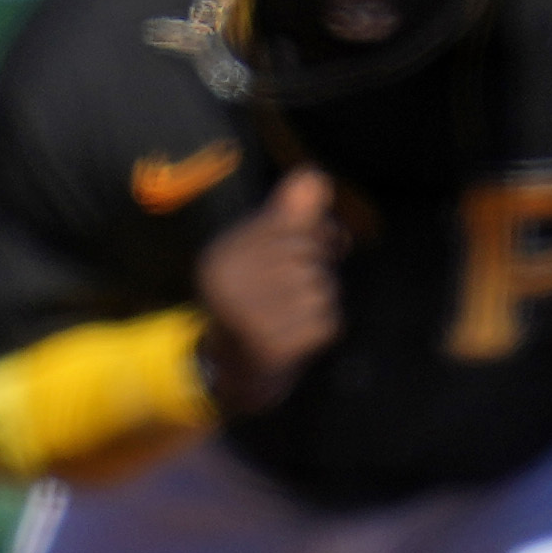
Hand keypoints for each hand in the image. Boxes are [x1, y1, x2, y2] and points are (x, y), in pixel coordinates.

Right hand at [198, 170, 346, 408]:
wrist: (235, 373)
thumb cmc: (255, 301)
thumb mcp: (261, 251)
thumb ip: (287, 214)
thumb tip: (316, 179)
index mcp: (222, 255)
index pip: (292, 222)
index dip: (321, 231)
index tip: (329, 244)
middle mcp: (230, 284)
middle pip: (308, 254)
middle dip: (321, 267)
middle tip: (307, 287)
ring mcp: (249, 319)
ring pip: (322, 288)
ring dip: (324, 299)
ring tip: (299, 313)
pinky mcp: (274, 349)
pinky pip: (327, 321)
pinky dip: (325, 327)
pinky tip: (303, 335)